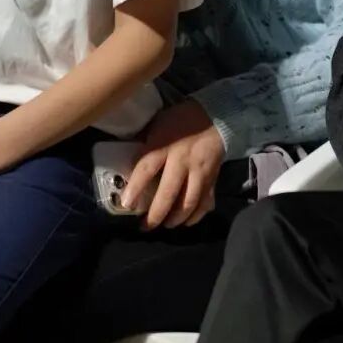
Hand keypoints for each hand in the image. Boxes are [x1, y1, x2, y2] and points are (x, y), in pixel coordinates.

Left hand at [122, 99, 224, 229]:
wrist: (216, 116)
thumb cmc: (180, 120)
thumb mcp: (157, 124)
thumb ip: (146, 143)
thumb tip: (129, 162)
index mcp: (165, 145)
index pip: (146, 168)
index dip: (135, 188)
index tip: (127, 204)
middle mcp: (182, 161)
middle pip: (168, 193)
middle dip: (156, 214)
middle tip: (146, 227)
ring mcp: (200, 172)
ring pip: (189, 202)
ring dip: (176, 218)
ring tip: (166, 225)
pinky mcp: (213, 178)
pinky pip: (206, 202)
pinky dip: (197, 215)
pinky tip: (187, 221)